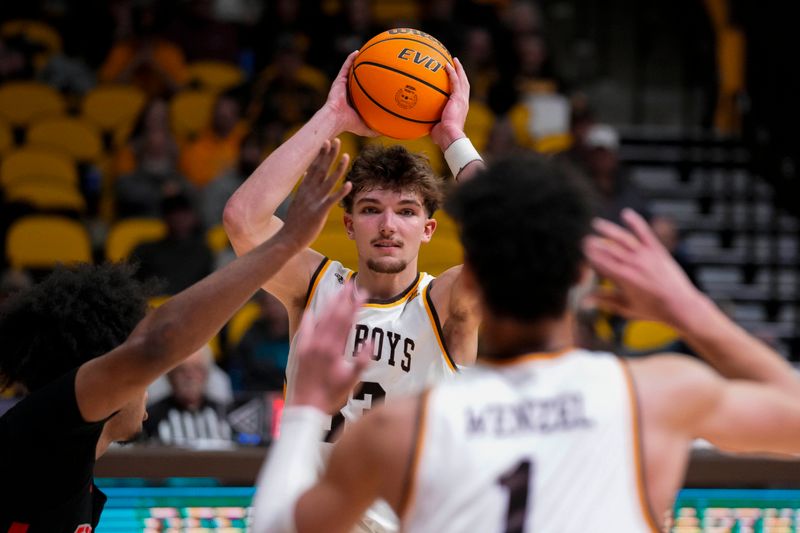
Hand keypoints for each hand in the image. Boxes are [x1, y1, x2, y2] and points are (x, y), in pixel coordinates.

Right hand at [278, 139, 351, 250]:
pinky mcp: (319, 213)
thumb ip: (303, 187)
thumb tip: (305, 174)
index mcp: (304, 189)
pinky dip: (340, 192)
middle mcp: (309, 192)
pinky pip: (331, 200)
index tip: (327, 141)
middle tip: (337, 140)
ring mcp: (314, 201)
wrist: (287, 239)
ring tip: (347, 156)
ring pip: (328, 182)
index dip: (321, 154)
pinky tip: (349, 184)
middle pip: (321, 169)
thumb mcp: (298, 200)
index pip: (313, 167)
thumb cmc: (294, 222)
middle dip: (329, 155)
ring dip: (338, 168)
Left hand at [289, 283, 370, 412]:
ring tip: (338, 291)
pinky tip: (312, 308)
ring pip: (321, 318)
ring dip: (330, 303)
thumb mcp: (352, 380)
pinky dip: (309, 317)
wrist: (306, 406)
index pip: (347, 320)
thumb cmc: (331, 395)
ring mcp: (309, 345)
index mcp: (334, 349)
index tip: (362, 293)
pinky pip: (305, 328)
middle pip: (334, 314)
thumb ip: (362, 360)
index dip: (355, 305)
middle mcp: (321, 343)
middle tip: (352, 284)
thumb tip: (370, 341)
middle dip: (344, 298)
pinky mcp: (301, 349)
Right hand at [325, 51, 377, 137]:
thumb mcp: (366, 128)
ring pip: (352, 71)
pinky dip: (350, 59)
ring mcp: (343, 85)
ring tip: (367, 53)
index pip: (365, 92)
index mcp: (355, 102)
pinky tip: (357, 52)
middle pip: (359, 79)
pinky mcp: (339, 81)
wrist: (336, 119)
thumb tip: (387, 133)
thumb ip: (376, 130)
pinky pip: (345, 67)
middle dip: (367, 72)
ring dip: (358, 62)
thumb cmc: (349, 124)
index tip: (381, 81)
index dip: (372, 86)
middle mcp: (349, 92)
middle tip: (377, 65)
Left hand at [431, 57, 470, 148]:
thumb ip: (430, 120)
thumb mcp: (436, 126)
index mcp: (460, 108)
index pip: (461, 94)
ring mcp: (462, 100)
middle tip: (455, 64)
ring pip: (462, 80)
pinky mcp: (458, 98)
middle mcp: (463, 102)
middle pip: (464, 83)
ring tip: (453, 60)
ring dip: (458, 69)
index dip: (459, 84)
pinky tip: (446, 65)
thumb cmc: (442, 137)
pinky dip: (452, 73)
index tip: (455, 77)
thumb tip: (418, 120)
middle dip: (460, 73)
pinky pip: (455, 82)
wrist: (450, 136)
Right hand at [583, 209, 704, 328]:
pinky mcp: (657, 250)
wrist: (681, 305)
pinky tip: (625, 213)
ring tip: (596, 223)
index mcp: (624, 278)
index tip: (582, 251)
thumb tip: (583, 300)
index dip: (590, 255)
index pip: (601, 262)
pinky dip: (635, 222)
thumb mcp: (625, 307)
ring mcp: (646, 255)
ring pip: (623, 239)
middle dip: (595, 243)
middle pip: (609, 249)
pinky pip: (644, 233)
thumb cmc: (652, 309)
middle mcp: (633, 264)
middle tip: (585, 240)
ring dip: (608, 230)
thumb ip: (604, 300)